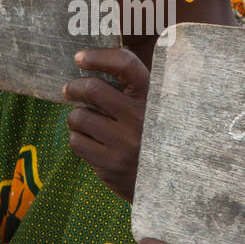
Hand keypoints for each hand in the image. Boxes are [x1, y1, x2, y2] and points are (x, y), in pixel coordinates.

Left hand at [63, 47, 148, 201]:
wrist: (174, 186)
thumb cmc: (158, 138)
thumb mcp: (158, 108)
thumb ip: (135, 88)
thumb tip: (92, 64)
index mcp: (155, 98)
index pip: (125, 64)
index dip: (98, 57)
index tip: (80, 58)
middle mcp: (141, 119)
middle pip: (92, 88)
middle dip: (74, 88)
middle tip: (70, 91)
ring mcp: (124, 145)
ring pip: (78, 117)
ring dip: (76, 117)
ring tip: (85, 121)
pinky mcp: (111, 167)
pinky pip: (77, 143)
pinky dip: (79, 139)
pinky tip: (91, 142)